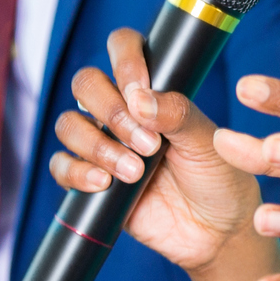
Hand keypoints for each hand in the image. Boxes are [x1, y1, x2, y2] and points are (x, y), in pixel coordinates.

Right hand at [48, 27, 263, 270]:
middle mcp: (121, 111)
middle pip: (86, 84)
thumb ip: (177, 114)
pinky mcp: (90, 181)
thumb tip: (138, 98)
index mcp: (151, 89)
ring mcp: (103, 145)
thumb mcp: (207, 141)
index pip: (122, 48)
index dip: (124, 60)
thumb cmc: (218, 177)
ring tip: (135, 171)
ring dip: (97, 145)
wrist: (217, 232)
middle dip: (111, 110)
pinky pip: (61, 167)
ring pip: (69, 125)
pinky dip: (77, 172)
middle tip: (147, 144)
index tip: (139, 88)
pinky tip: (105, 183)